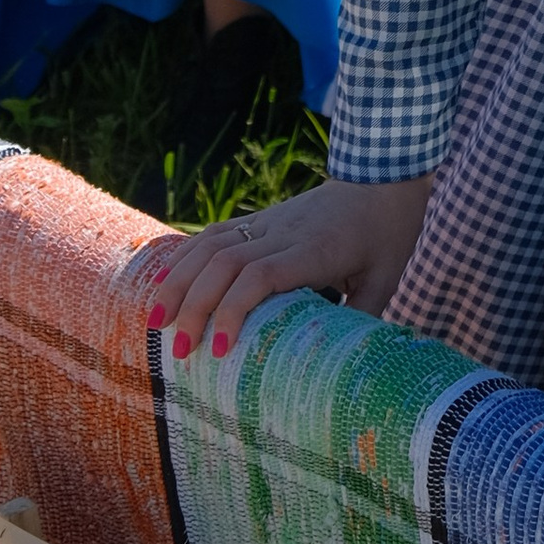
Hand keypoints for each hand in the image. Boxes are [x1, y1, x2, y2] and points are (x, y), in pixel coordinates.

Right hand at [132, 172, 437, 357]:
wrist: (384, 176)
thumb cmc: (389, 232)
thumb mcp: (387, 276)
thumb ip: (364, 317)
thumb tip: (347, 367)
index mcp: (315, 249)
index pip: (259, 275)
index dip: (231, 310)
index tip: (219, 350)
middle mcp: (283, 232)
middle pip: (223, 263)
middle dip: (193, 307)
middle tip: (179, 351)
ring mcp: (268, 221)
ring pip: (210, 245)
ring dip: (178, 282)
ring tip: (155, 322)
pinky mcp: (261, 217)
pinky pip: (214, 233)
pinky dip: (185, 256)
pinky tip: (165, 282)